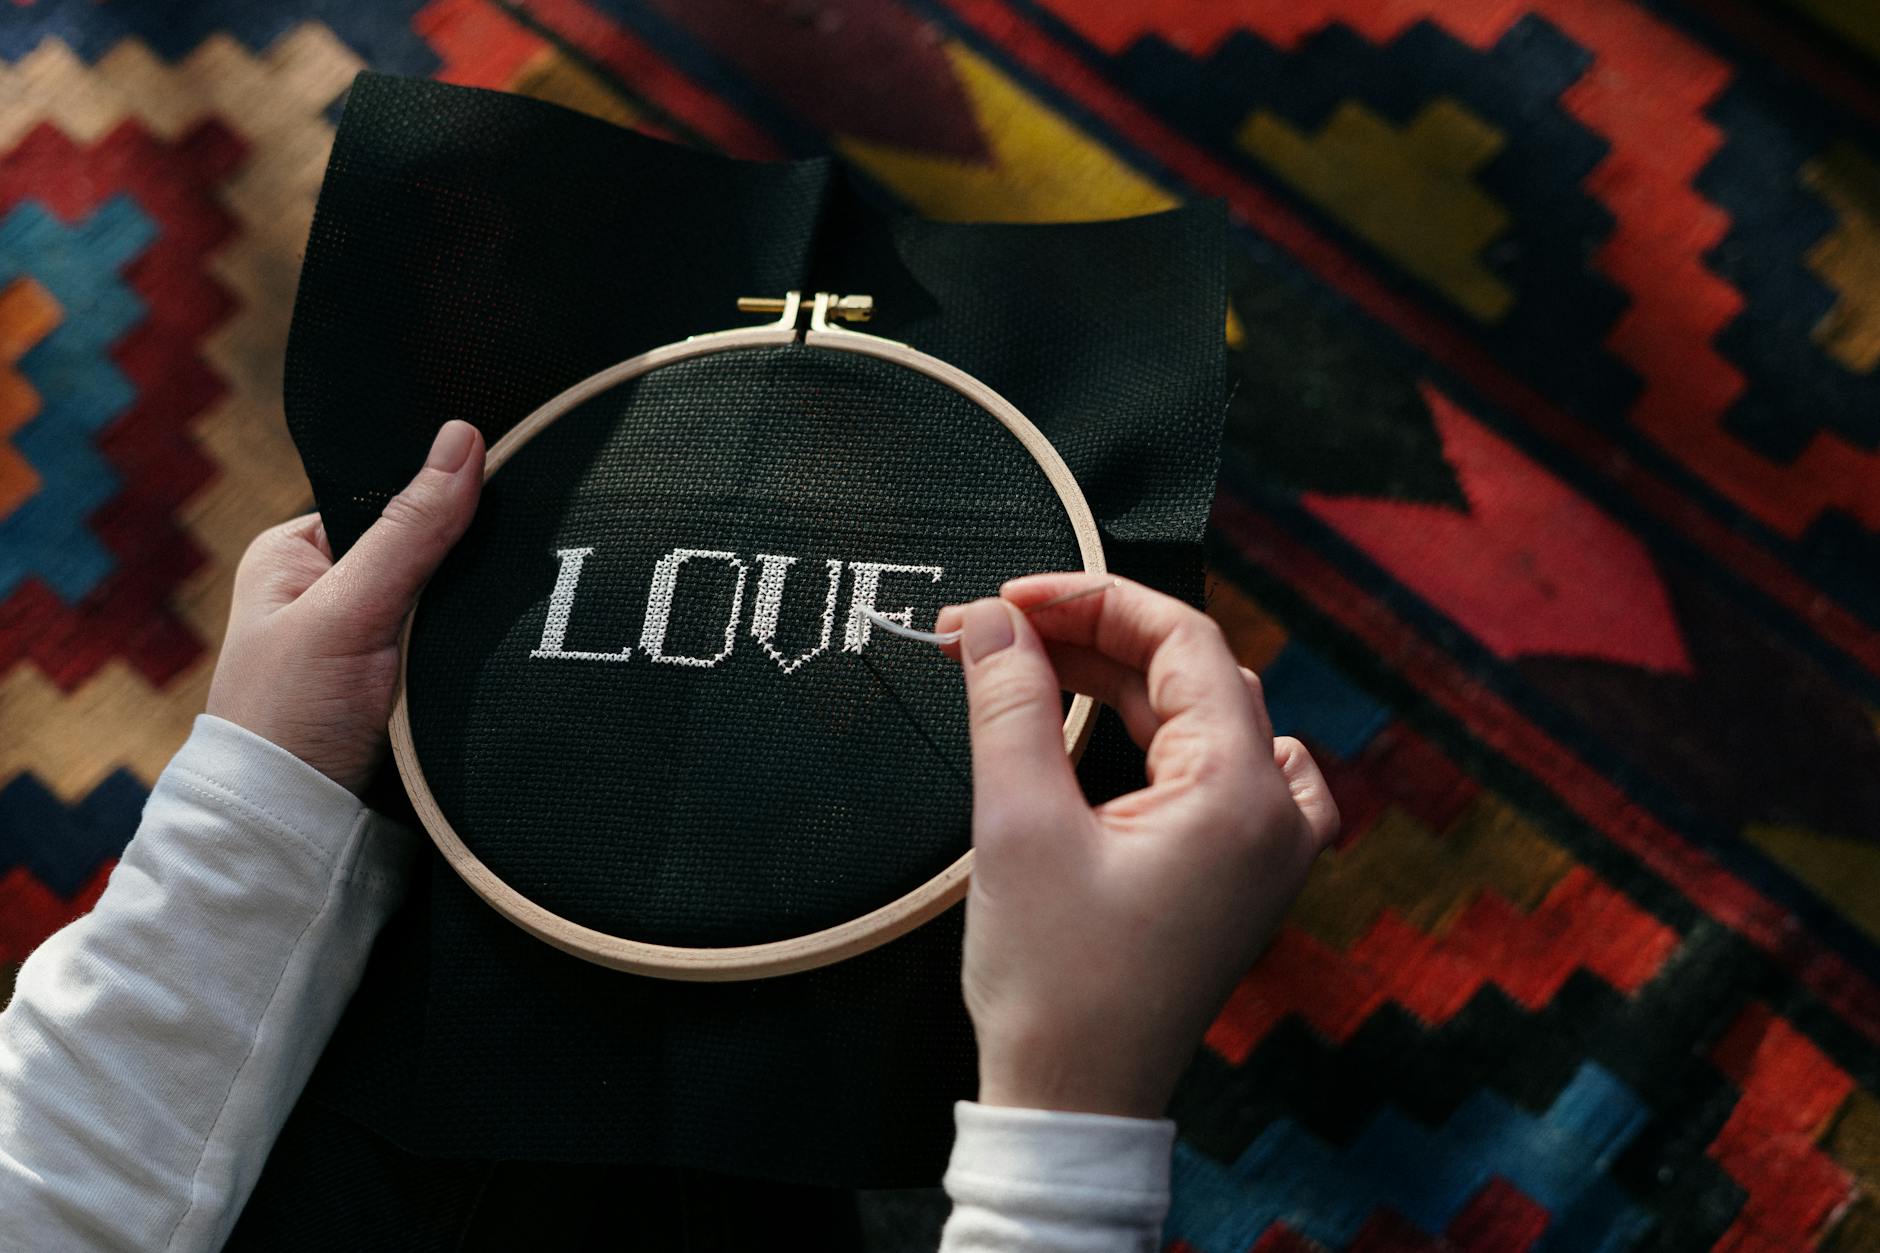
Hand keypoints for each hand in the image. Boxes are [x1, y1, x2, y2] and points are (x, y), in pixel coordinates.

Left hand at [206, 421, 485, 792]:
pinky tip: (505, 656)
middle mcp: (334, 593)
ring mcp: (375, 645)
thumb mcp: (348, 610)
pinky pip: (463, 654)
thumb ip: (410, 530)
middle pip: (431, 553)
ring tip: (507, 625)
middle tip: (504, 580)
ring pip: (454, 606)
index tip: (497, 511)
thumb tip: (463, 439)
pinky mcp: (410, 691)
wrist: (299, 837)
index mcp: (297, 556)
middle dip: (467, 571)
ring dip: (477, 622)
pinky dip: (480, 659)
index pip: (392, 499)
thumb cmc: (288, 721)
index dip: (444, 504)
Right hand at [935, 574, 1338, 1119]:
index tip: (1010, 600)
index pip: (1182, 642)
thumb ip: (1011, 706)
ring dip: (1117, 684)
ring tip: (1030, 669)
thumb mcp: (1019, 828)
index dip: (1092, 601)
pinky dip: (1148, 734)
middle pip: (1193, 675)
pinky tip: (1099, 728)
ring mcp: (1265, 851)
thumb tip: (997, 624)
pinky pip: (1209, 769)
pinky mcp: (1236, 877)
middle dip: (1090, 641)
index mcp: (1243, 795)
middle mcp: (1275, 815)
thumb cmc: (1057, 988)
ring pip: (1201, 718)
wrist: (1073, 1105)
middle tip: (996, 635)